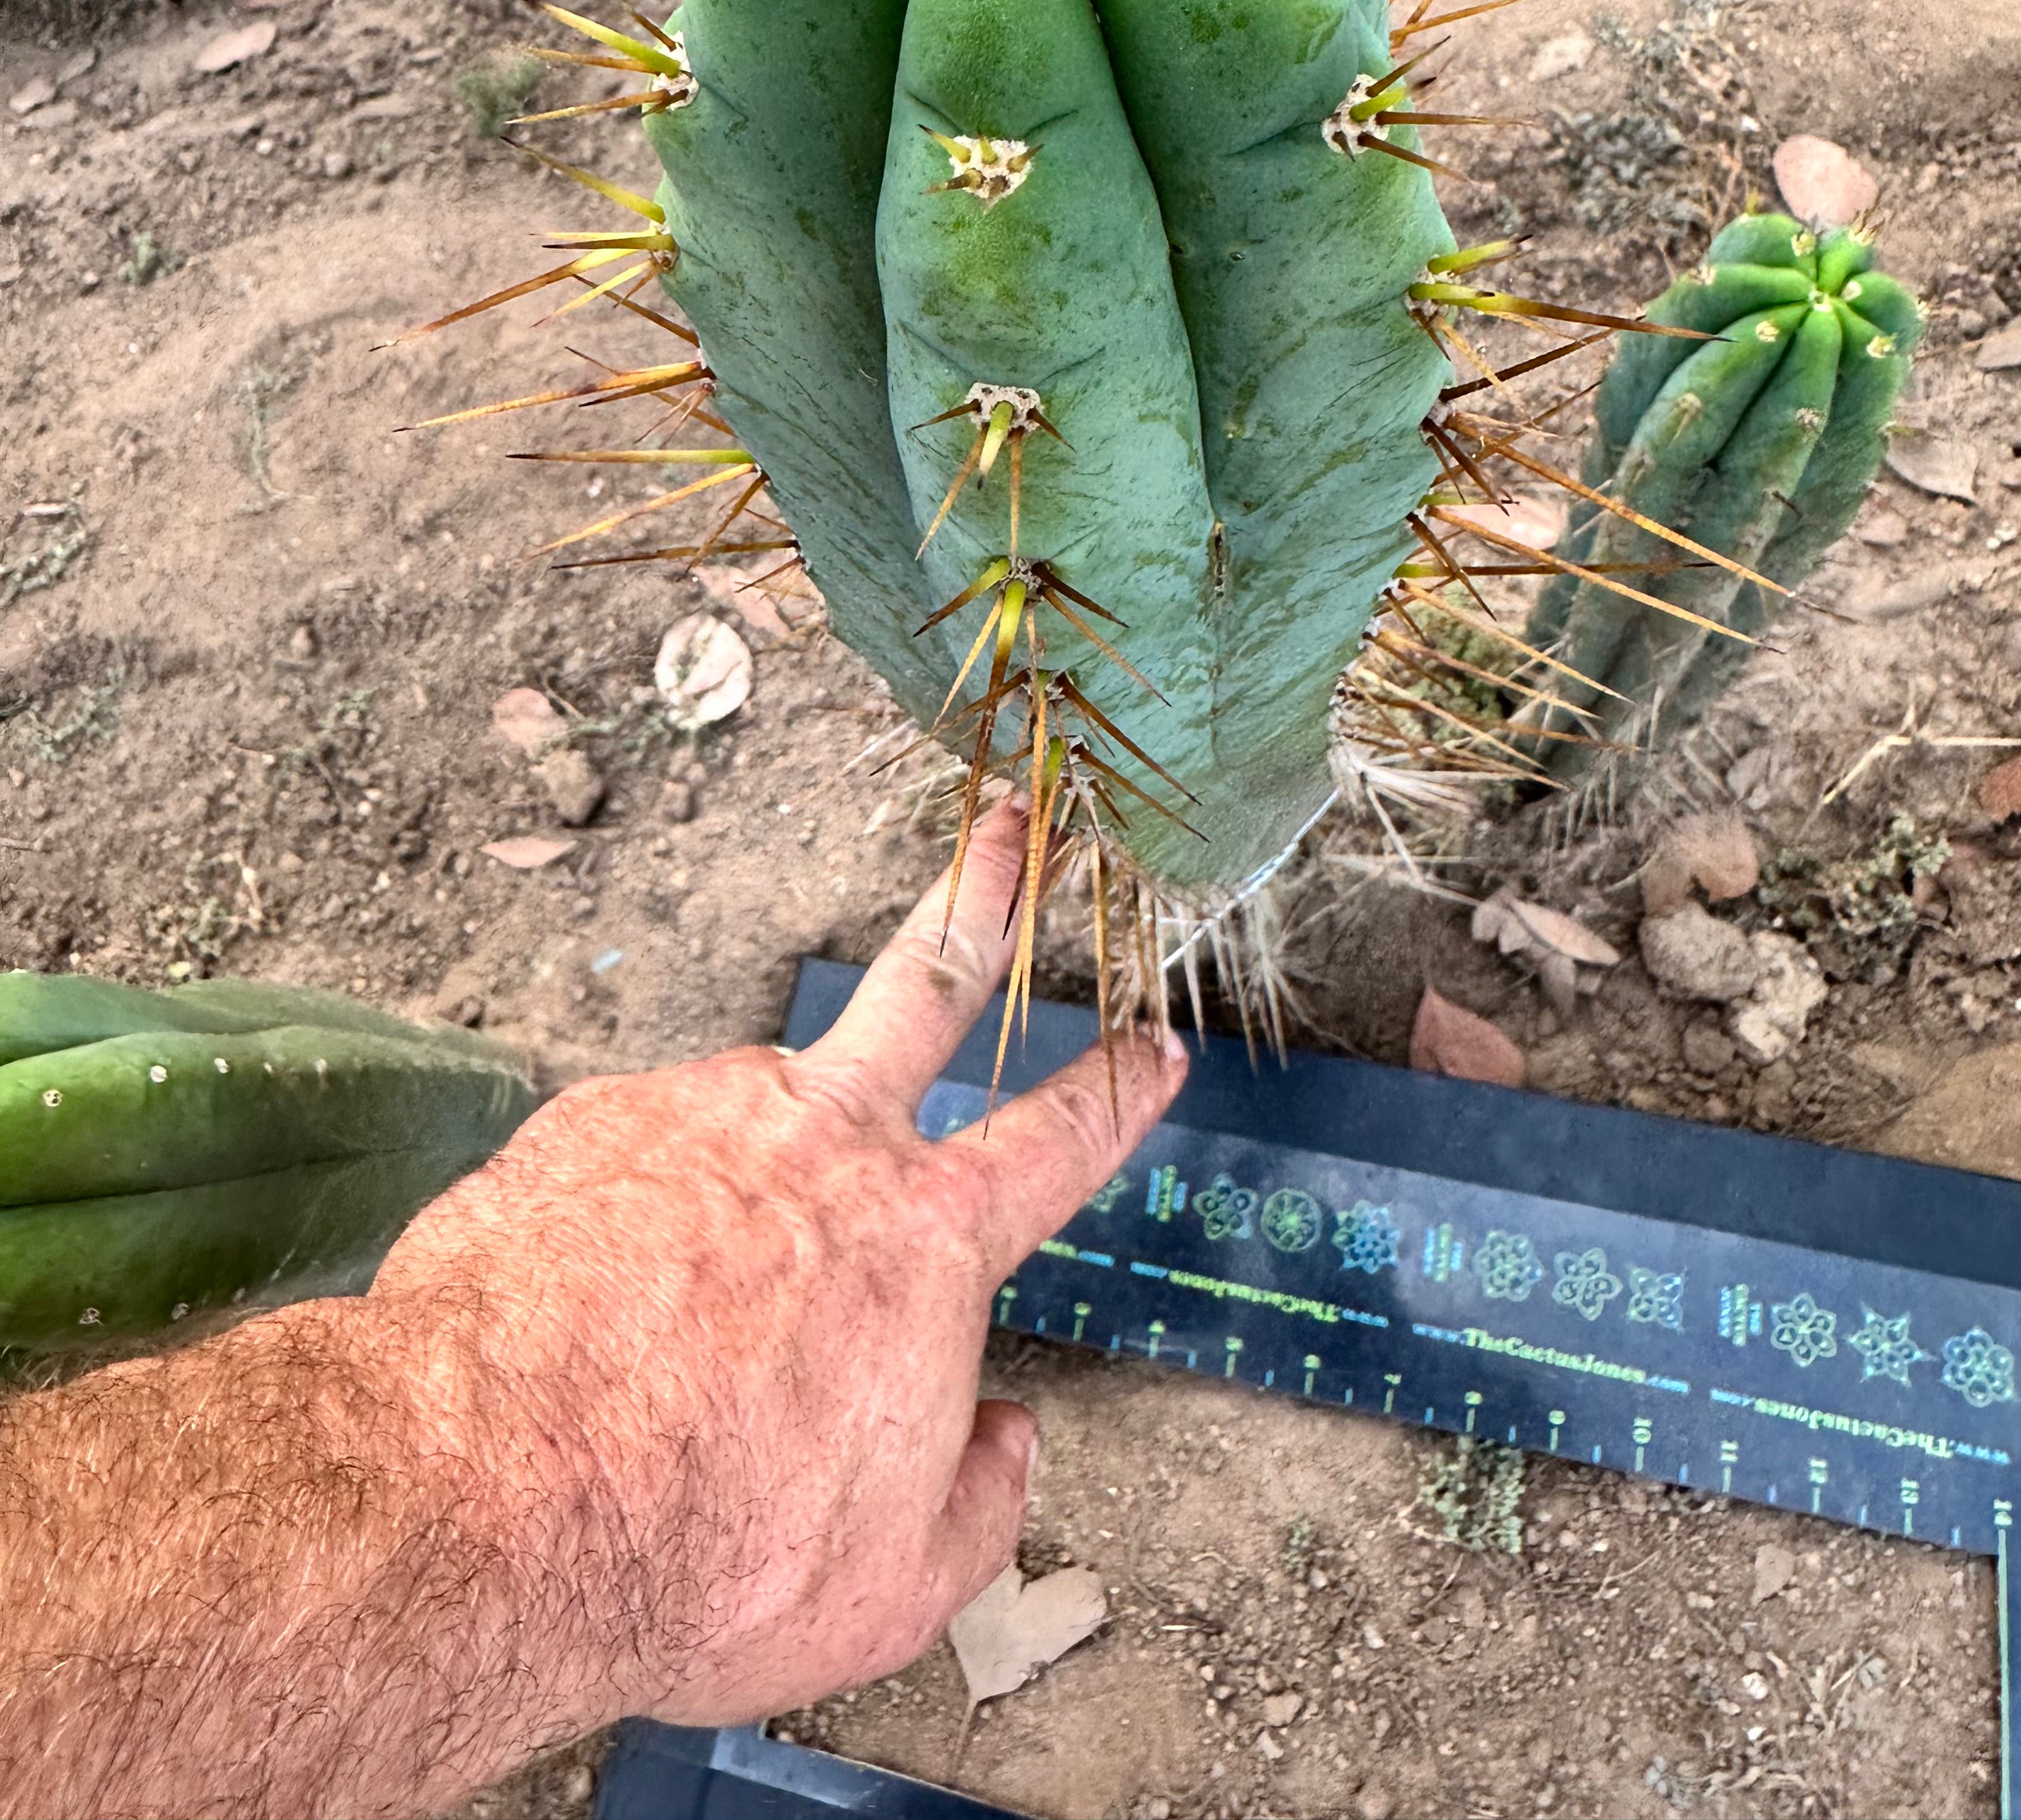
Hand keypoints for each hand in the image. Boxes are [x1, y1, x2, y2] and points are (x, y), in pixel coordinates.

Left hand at [368, 794, 1185, 1744]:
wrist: (479, 1504)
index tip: (1149, 1046)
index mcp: (923, 1239)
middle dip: (977, 893)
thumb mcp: (896, 1585)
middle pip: (925, 984)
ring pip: (749, 1124)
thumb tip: (999, 1436)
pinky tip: (592, 1320)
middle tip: (996, 827)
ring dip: (736, 1190)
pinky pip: (634, 1168)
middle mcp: (820, 1140)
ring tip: (681, 1321)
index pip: (1057, 1143)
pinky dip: (630, 1231)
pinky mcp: (584, 1123)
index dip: (1116, 1093)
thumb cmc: (697, 1551)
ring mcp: (696, 1111)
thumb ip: (981, 1501)